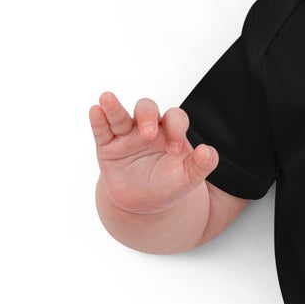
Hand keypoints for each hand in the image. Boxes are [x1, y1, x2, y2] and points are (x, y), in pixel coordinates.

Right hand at [89, 92, 218, 214]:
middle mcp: (147, 128)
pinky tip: (95, 110)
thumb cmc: (168, 186)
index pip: (174, 118)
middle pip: (146, 109)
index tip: (174, 150)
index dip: (175, 129)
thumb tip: (209, 152)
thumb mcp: (189, 179)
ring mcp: (125, 135)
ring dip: (113, 106)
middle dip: (147, 117)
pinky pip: (101, 129)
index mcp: (170, 132)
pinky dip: (98, 119)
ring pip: (119, 115)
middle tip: (148, 135)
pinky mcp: (107, 146)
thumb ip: (203, 165)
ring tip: (107, 99)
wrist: (145, 204)